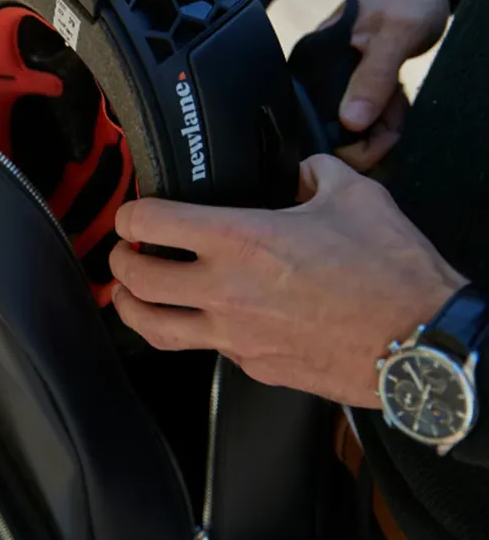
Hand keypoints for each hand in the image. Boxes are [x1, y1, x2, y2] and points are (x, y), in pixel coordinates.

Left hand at [109, 155, 464, 407]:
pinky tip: (201, 319)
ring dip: (132, 307)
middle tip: (124, 252)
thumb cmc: (390, 272)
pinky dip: (194, 332)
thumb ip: (315, 173)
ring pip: (156, 328)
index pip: (152, 223)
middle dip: (119, 262)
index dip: (131, 214)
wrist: (420, 343)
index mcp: (241, 239)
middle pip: (138, 279)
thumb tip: (302, 173)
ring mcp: (236, 335)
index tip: (133, 214)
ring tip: (127, 295)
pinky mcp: (254, 366)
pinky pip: (207, 349)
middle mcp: (226, 290)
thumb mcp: (353, 195)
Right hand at [325, 0, 453, 170]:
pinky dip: (384, 112)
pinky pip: (363, 109)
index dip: (350, 141)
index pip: (316, 123)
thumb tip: (349, 122)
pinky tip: (396, 100)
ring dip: (382, 122)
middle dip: (372, 130)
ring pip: (352, 122)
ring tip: (401, 103)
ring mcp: (334, 77)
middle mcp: (316, 73)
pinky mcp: (350, 79)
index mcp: (312, 63)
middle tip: (400, 112)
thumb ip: (372, 78)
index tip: (385, 138)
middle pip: (335, 128)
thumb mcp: (396, 35)